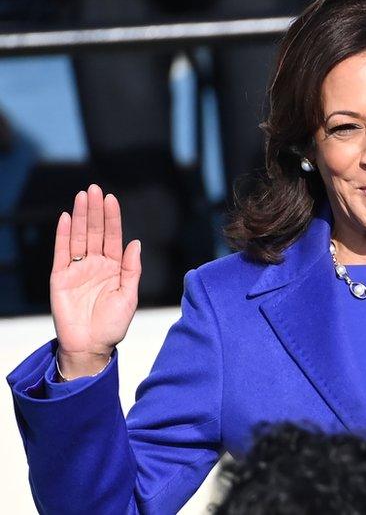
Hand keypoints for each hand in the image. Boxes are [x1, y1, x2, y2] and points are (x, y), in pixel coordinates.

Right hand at [50, 184, 140, 378]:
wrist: (91, 346)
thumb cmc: (113, 324)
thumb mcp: (129, 296)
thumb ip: (131, 269)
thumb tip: (135, 242)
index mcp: (114, 267)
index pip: (112, 236)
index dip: (112, 218)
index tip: (111, 199)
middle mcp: (95, 265)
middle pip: (94, 231)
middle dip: (94, 210)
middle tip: (94, 189)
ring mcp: (77, 270)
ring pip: (78, 237)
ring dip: (79, 216)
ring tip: (81, 196)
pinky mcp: (60, 278)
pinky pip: (61, 253)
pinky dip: (62, 235)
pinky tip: (64, 218)